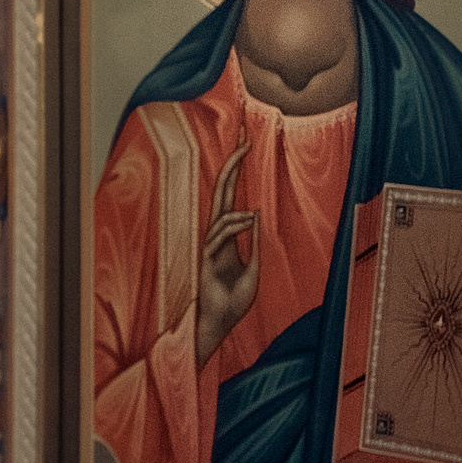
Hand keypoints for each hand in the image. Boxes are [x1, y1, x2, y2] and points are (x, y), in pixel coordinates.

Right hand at [194, 140, 259, 365]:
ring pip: (220, 211)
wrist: (219, 324)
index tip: (246, 144)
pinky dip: (236, 226)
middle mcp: (217, 235)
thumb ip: (254, 245)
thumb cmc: (234, 302)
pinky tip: (250, 220)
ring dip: (238, 203)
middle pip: (222, 191)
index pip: (230, 195)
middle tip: (244, 138)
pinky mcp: (207, 259)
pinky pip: (220, 235)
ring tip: (253, 208)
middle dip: (232, 164)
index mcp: (227, 235)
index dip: (236, 170)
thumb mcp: (253, 271)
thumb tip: (254, 214)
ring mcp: (210, 245)